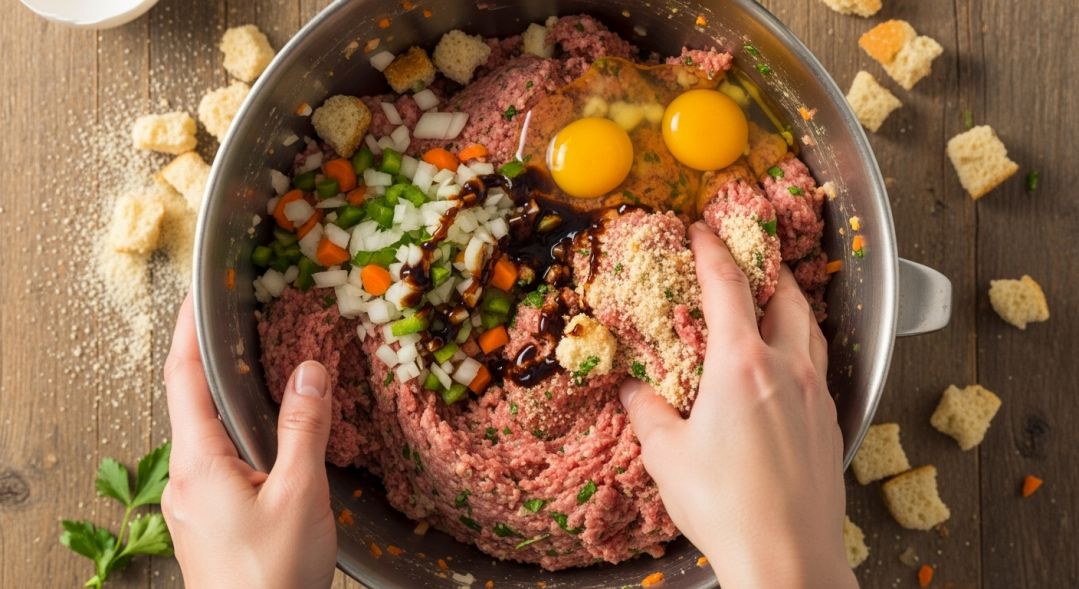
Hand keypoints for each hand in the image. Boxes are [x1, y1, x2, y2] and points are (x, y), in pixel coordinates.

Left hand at [162, 295, 337, 588]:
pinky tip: (271, 442)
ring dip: (232, 403)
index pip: (182, 379)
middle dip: (215, 362)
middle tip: (241, 326)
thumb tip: (309, 371)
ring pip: (210, 437)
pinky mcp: (209, 522)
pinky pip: (220, 464)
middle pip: (193, 404)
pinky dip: (242, 438)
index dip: (187, 332)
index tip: (195, 295)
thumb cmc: (271, 576)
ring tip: (262, 376)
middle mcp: (185, 480)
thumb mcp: (299, 494)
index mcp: (198, 464)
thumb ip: (304, 428)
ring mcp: (193, 504)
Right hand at [620, 223, 855, 588]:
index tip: (701, 229)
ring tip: (773, 301)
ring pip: (811, 328)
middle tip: (746, 258)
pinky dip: (803, 346)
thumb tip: (629, 388)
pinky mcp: (832, 422)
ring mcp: (816, 394)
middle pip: (785, 296)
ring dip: (791, 305)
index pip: (728, 287)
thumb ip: (646, 412)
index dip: (712, 251)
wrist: (788, 557)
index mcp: (741, 363)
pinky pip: (819, 366)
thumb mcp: (667, 455)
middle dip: (766, 269)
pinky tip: (788, 365)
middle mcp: (786, 367)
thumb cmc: (723, 504)